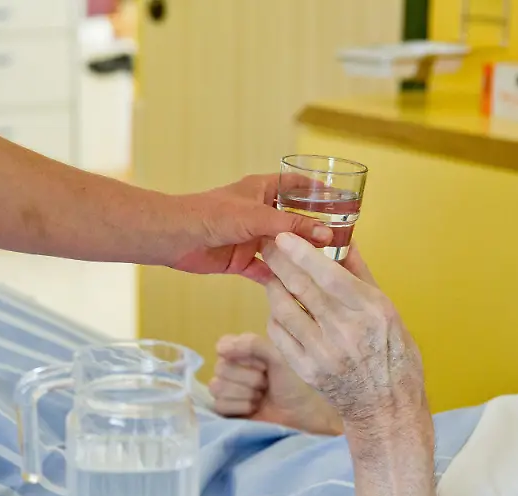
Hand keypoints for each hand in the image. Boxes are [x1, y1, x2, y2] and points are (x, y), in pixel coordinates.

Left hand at [169, 175, 332, 282]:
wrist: (174, 237)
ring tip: (326, 268)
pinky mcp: (240, 260)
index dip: (318, 190)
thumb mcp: (258, 216)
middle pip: (293, 221)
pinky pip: (265, 270)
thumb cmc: (211, 215)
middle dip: (314, 230)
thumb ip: (292, 226)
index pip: (296, 185)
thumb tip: (326, 234)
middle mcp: (258, 213)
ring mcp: (250, 237)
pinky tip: (298, 288)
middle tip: (342, 241)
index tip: (343, 199)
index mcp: (262, 190)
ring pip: (281, 248)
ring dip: (298, 257)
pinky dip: (278, 278)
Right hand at [210, 333, 343, 434]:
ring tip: (261, 397)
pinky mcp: (226, 411)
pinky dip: (240, 407)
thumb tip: (221, 348)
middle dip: (248, 379)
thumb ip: (254, 344)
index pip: (223, 345)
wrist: (301, 415)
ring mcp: (227, 390)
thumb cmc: (292, 384)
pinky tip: (254, 409)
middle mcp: (231, 368)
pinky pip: (219, 405)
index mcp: (242, 351)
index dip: (241, 356)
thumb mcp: (278, 357)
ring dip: (245, 394)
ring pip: (217, 387)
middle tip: (265, 384)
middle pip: (220, 368)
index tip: (262, 365)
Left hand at [261, 233, 427, 434]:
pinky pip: (279, 335)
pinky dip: (275, 316)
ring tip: (273, 275)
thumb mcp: (389, 310)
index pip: (329, 275)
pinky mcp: (307, 371)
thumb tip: (345, 239)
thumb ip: (361, 275)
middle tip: (267, 245)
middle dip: (279, 262)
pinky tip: (278, 307)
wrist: (386, 406)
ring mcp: (324, 353)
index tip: (284, 236)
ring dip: (274, 287)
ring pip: (284, 310)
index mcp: (372, 311)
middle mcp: (346, 331)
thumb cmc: (393, 355)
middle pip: (301, 288)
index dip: (302, 253)